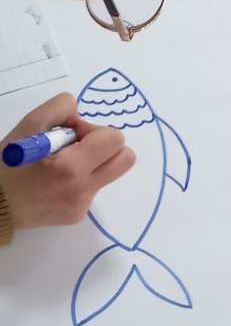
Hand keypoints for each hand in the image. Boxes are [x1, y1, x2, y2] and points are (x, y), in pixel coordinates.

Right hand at [1, 93, 134, 230]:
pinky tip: (55, 180)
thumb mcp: (30, 124)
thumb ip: (62, 108)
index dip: (94, 129)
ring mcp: (81, 206)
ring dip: (92, 161)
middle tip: (77, 145)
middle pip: (125, 159)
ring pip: (108, 172)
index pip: (114, 139)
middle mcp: (83, 191)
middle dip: (105, 145)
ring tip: (59, 163)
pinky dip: (81, 178)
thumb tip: (81, 119)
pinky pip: (93, 188)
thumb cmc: (9, 162)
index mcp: (72, 168)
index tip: (71, 132)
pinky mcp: (76, 216)